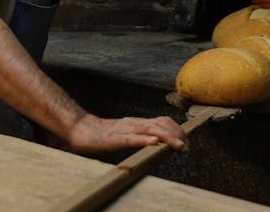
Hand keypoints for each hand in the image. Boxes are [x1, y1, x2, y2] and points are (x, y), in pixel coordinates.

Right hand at [63, 114, 188, 154]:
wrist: (81, 129)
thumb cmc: (102, 134)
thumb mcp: (126, 133)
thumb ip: (140, 135)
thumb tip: (158, 141)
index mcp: (137, 122)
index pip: (163, 121)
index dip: (177, 129)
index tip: (187, 141)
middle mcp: (134, 123)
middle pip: (161, 125)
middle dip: (177, 135)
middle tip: (188, 147)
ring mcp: (125, 129)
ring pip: (150, 130)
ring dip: (168, 138)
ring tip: (179, 146)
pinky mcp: (115, 138)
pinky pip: (131, 138)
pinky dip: (144, 140)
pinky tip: (154, 143)